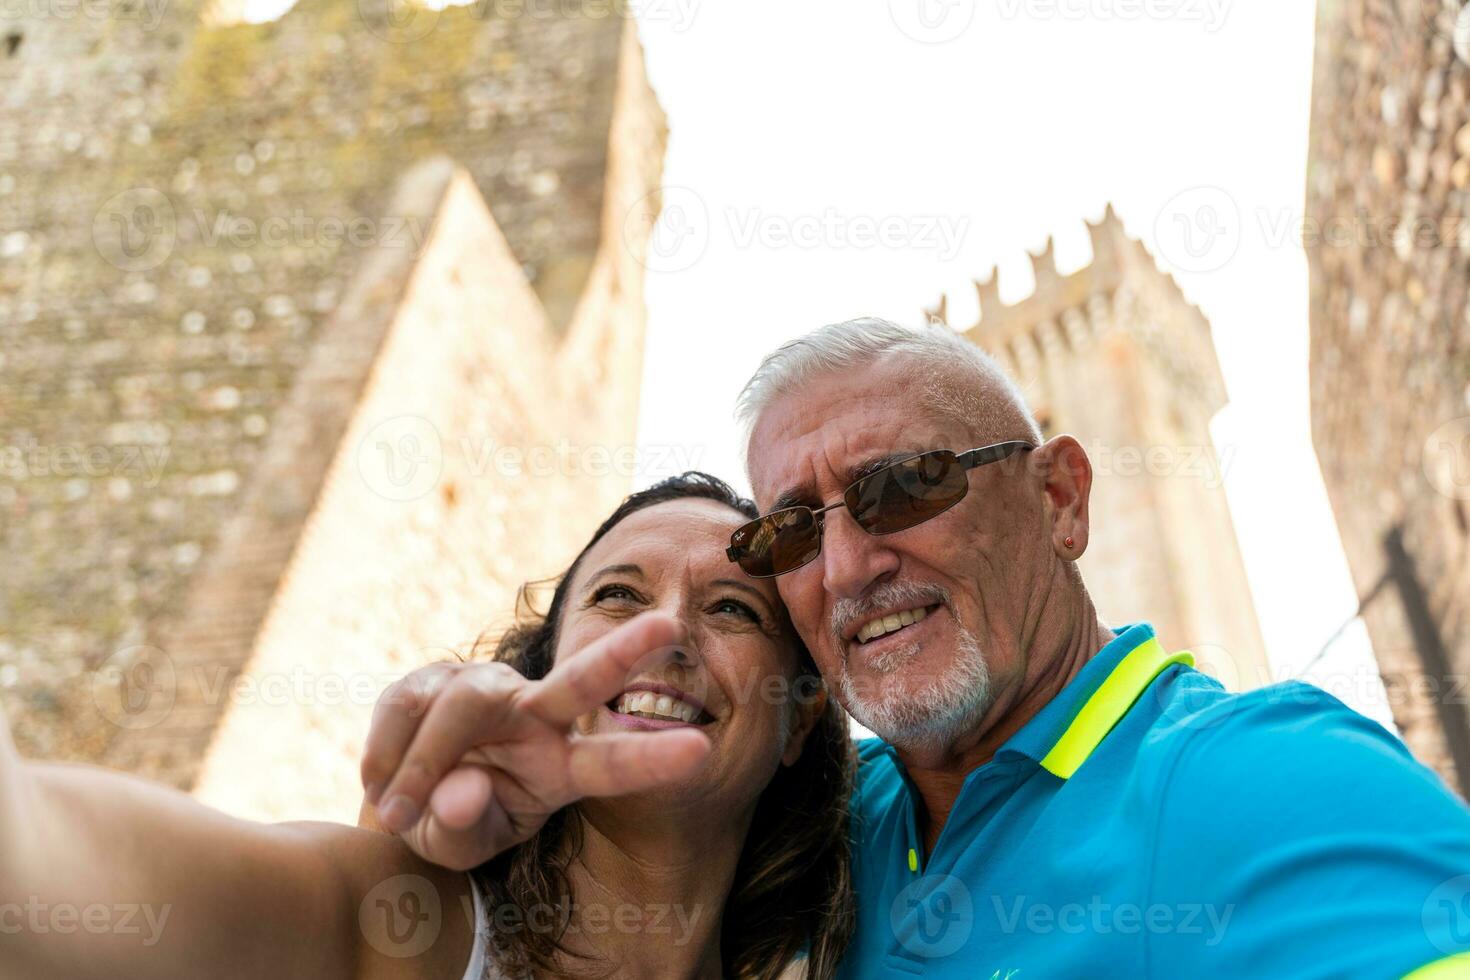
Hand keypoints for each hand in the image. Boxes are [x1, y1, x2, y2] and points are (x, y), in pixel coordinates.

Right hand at [360, 612, 710, 870]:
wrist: (397, 803)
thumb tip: (460, 791)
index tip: (703, 750)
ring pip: (461, 707)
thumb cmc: (452, 827)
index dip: (651, 758)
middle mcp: (534, 717)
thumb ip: (465, 829)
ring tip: (395, 813)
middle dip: (622, 652)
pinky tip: (378, 782)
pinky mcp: (433, 679)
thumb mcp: (459, 847)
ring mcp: (486, 691)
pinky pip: (405, 708)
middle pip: (581, 680)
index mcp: (560, 767)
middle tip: (669, 624)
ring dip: (421, 764)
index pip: (611, 764)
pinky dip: (385, 754)